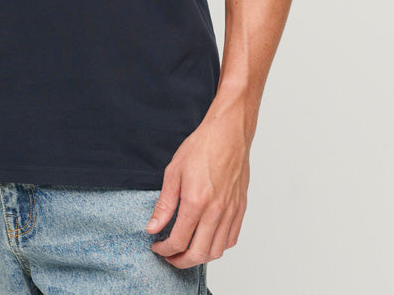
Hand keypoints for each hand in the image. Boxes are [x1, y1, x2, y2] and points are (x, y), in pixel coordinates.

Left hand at [145, 114, 249, 267]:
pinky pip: (231, 239)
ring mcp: (231, 211)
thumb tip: (152, 227)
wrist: (228, 133)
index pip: (178, 240)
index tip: (157, 246)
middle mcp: (216, 211)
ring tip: (186, 251)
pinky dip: (218, 247)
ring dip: (199, 257)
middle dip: (180, 261)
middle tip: (169, 256)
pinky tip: (207, 240)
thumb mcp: (173, 171)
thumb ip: (164, 204)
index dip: (164, 249)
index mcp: (196, 201)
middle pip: (198, 253)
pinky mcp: (240, 208)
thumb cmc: (202, 146)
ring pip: (216, 251)